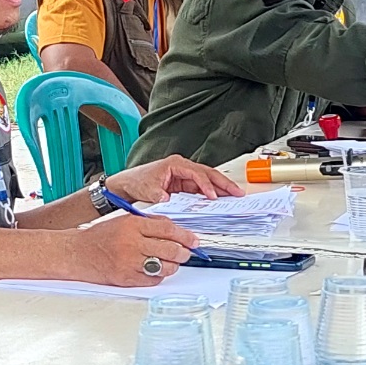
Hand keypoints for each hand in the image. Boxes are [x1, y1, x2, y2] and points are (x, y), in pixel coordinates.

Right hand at [79, 214, 200, 285]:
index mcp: (132, 225)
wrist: (77, 253)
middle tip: (187, 253)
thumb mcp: (124, 221)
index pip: (167, 229)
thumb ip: (149, 224)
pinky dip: (159, 275)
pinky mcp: (126, 279)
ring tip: (172, 262)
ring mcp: (129, 263)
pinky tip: (156, 270)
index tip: (193, 240)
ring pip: (165, 266)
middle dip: (183, 252)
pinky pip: (153, 279)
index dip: (185, 235)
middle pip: (170, 249)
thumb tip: (175, 231)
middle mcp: (132, 243)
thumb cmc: (100, 237)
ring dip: (173, 265)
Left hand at [105, 155, 243, 201]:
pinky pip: (202, 188)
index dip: (206, 186)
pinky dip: (212, 193)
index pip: (197, 174)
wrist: (128, 184)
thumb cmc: (137, 181)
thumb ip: (158, 195)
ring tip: (235, 195)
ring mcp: (184, 175)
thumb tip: (168, 200)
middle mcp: (182, 167)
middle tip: (237, 192)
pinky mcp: (184, 184)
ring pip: (208, 180)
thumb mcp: (147, 189)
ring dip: (221, 188)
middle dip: (223, 183)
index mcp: (175, 164)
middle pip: (208, 173)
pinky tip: (221, 199)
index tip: (212, 197)